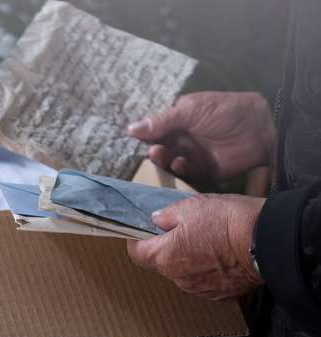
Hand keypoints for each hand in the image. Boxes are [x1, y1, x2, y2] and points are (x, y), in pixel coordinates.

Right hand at [127, 92, 275, 182]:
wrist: (259, 127)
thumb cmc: (225, 111)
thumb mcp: (191, 110)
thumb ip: (162, 121)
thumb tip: (131, 129)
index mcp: (177, 122)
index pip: (154, 131)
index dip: (143, 136)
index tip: (132, 140)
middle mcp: (182, 140)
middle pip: (158, 148)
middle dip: (153, 150)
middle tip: (153, 149)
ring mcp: (191, 156)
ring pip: (169, 162)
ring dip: (163, 159)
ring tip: (161, 154)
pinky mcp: (202, 171)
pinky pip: (184, 173)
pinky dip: (179, 169)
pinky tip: (180, 162)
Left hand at [127, 194, 263, 300]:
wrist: (268, 241)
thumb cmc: (228, 221)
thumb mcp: (192, 206)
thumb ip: (167, 215)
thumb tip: (156, 220)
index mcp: (165, 256)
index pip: (137, 254)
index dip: (138, 242)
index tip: (144, 232)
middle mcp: (178, 277)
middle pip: (162, 263)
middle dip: (168, 248)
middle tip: (185, 231)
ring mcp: (199, 288)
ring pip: (184, 273)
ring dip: (190, 260)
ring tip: (210, 242)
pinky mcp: (219, 295)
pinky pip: (205, 282)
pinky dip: (209, 271)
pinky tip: (223, 256)